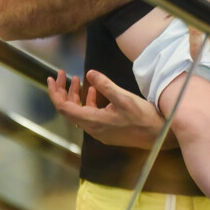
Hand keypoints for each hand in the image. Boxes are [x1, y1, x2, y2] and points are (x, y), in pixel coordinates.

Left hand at [47, 69, 167, 148]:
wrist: (158, 135)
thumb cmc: (143, 118)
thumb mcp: (124, 97)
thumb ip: (105, 85)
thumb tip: (89, 74)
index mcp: (93, 121)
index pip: (64, 108)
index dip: (55, 92)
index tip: (51, 78)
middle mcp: (93, 129)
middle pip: (69, 110)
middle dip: (64, 91)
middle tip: (63, 74)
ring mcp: (100, 131)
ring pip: (80, 112)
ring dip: (77, 96)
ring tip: (79, 79)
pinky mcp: (107, 131)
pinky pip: (90, 115)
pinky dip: (88, 102)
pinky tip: (95, 91)